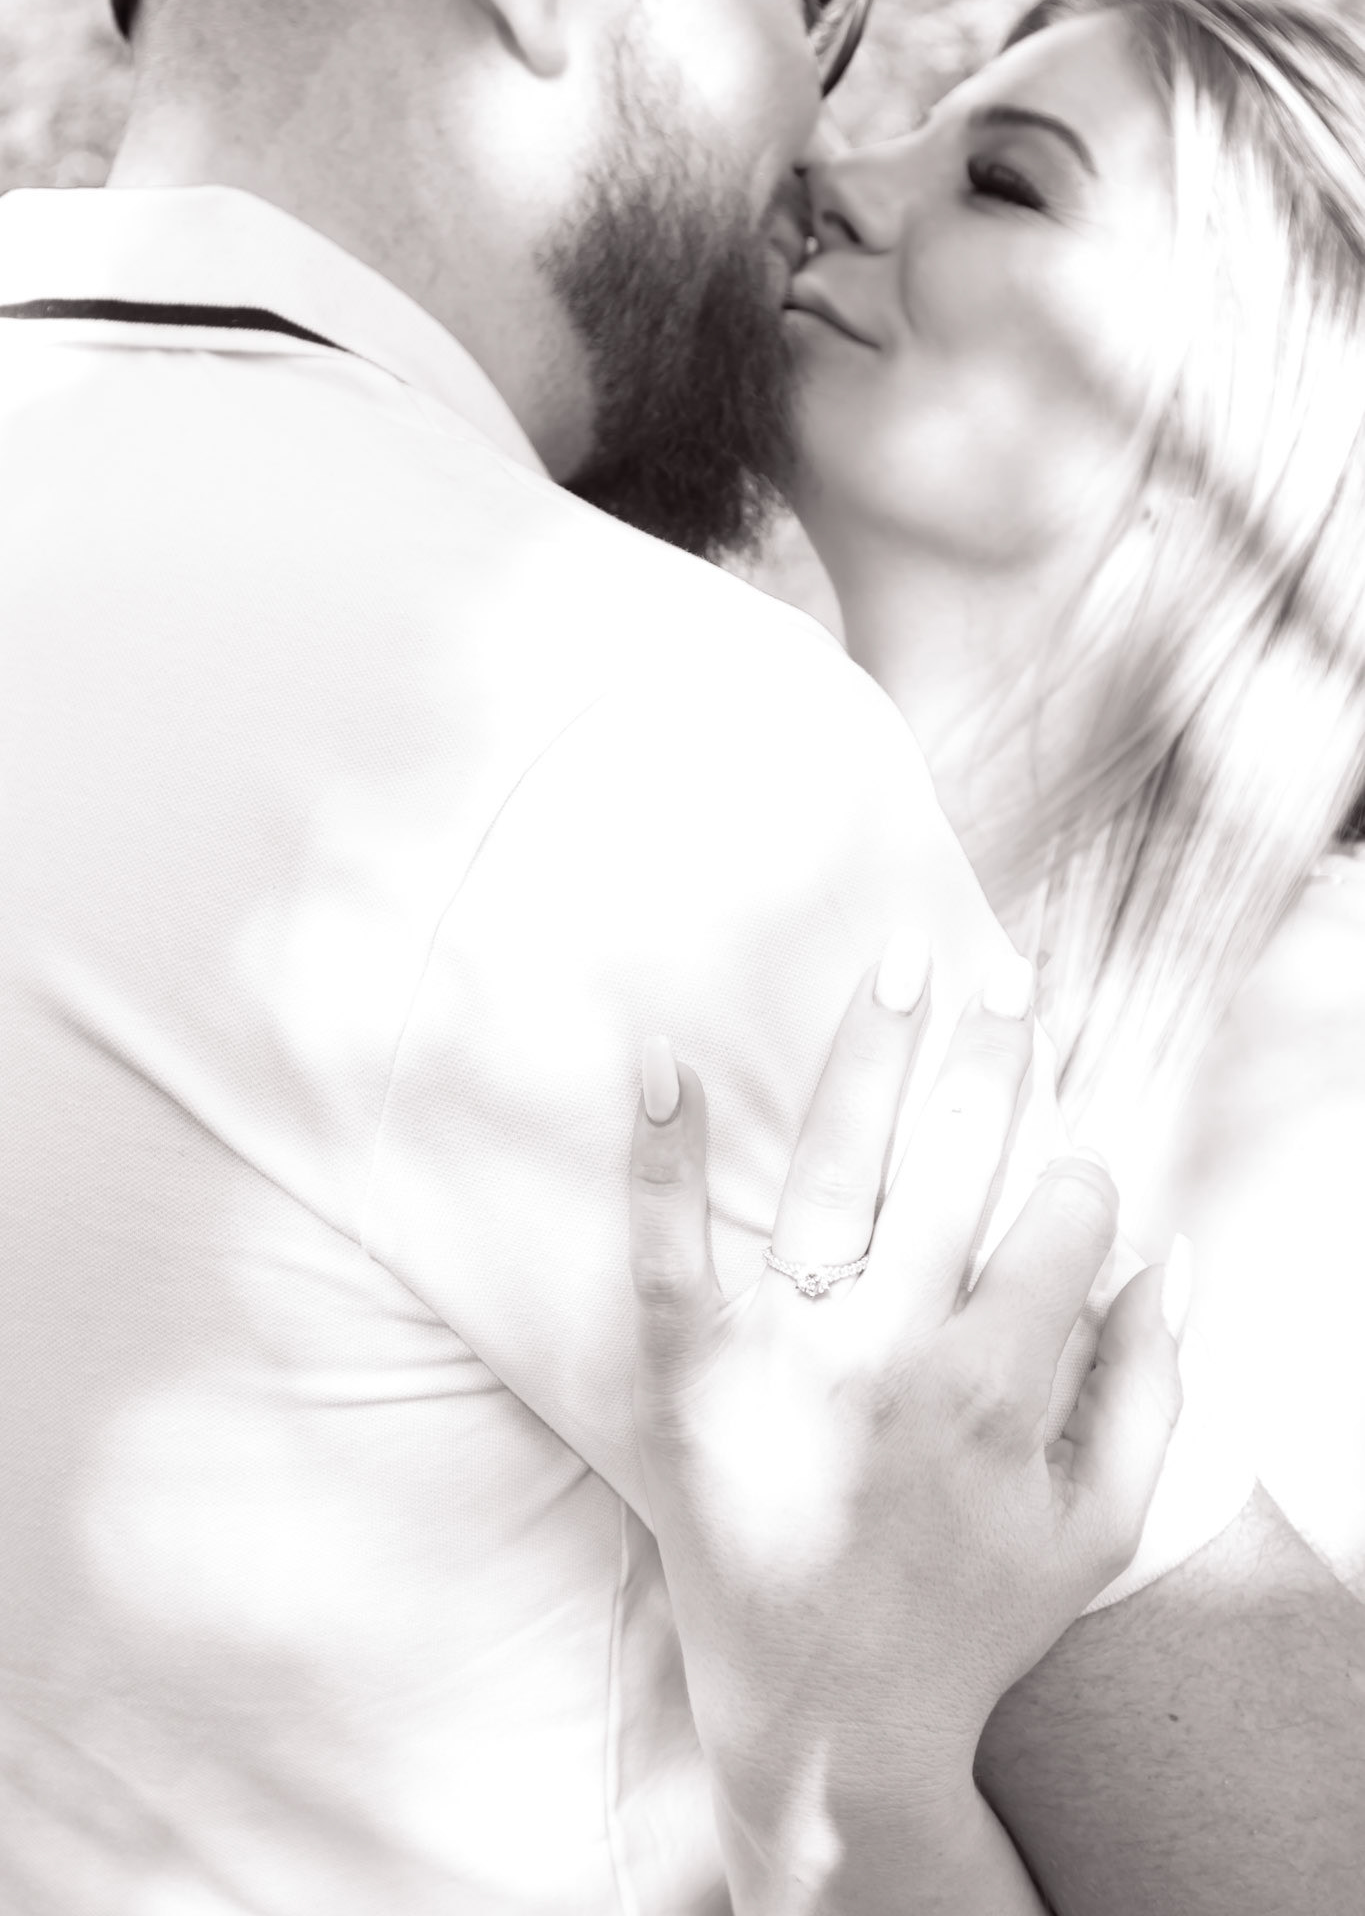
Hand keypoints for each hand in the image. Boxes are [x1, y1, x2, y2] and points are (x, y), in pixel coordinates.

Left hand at [629, 935, 1184, 1900]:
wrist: (822, 1723)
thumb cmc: (973, 1619)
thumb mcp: (1097, 1529)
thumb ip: (1151, 1392)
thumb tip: (1172, 1256)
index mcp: (994, 1393)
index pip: (1055, 1231)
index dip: (1081, 1187)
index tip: (1075, 1176)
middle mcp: (886, 1358)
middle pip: (952, 1168)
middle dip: (991, 1060)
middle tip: (1001, 977)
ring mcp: (779, 1361)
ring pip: (832, 1173)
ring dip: (869, 1058)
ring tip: (899, 964)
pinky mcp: (686, 1378)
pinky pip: (666, 1250)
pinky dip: (660, 1154)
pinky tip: (659, 1056)